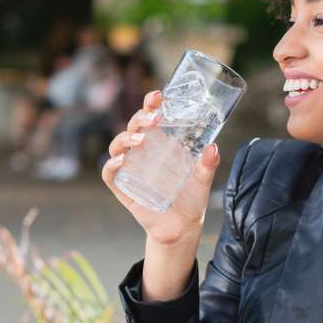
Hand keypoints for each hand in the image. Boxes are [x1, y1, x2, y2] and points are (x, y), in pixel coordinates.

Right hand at [101, 90, 221, 248]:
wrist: (181, 228)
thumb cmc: (191, 199)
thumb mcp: (203, 180)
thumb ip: (208, 165)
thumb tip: (212, 148)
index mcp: (160, 143)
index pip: (150, 116)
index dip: (150, 103)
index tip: (158, 95)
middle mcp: (142, 152)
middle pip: (133, 127)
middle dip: (140, 117)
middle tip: (155, 118)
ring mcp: (129, 168)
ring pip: (117, 145)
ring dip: (126, 138)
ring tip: (141, 139)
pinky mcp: (122, 187)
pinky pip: (110, 173)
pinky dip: (112, 165)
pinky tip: (123, 161)